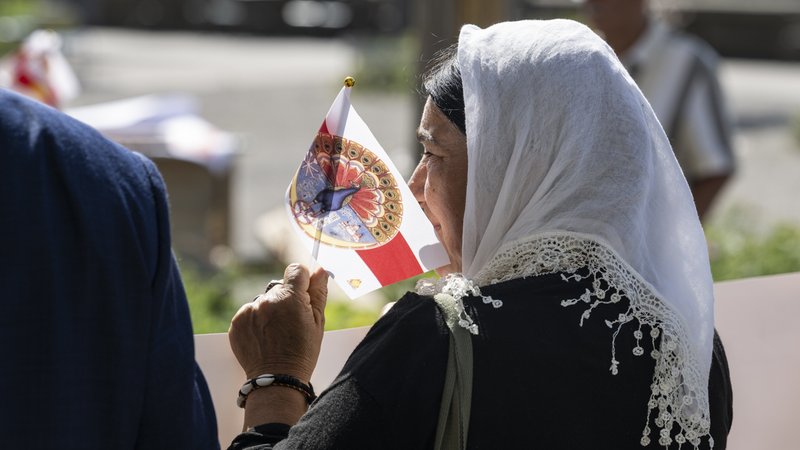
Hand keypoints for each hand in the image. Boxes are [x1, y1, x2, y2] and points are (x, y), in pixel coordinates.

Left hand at [228, 264, 327, 382]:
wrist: (276, 379)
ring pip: (264, 300)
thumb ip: (318, 292)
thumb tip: (320, 270)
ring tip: (276, 333)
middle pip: (280, 287)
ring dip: (270, 310)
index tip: (304, 294)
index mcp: (290, 297)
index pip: (296, 270)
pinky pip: (250, 312)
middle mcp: (267, 300)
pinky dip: (256, 321)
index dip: (302, 281)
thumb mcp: (318, 322)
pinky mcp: (237, 321)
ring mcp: (249, 311)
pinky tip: (264, 337)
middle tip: (292, 323)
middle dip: (287, 299)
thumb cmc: (302, 352)